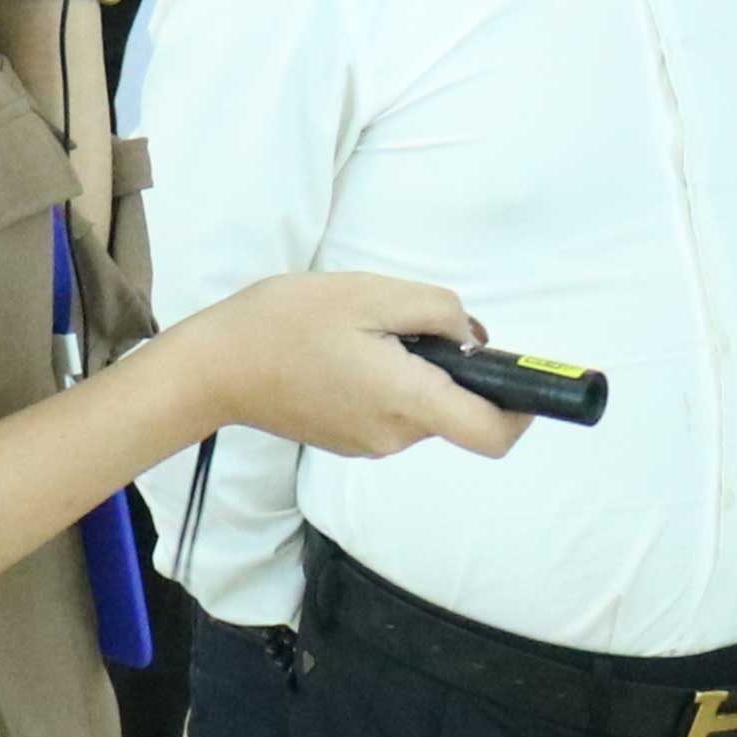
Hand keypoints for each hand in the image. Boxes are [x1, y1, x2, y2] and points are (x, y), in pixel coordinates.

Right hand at [186, 273, 524, 465]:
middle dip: (451, 366)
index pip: (492, 434)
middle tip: (405, 322)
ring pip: (423, 405)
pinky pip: (392, 409)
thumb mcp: (371, 293)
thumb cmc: (287, 323)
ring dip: (415, 368)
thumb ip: (437, 311)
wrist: (214, 366)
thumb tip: (470, 337)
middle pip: (457, 410)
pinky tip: (346, 350)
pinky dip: (388, 379)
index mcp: (408, 402)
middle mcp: (396, 436)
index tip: (521, 376)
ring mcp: (370, 444)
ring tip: (364, 331)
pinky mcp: (348, 438)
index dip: (522, 408)